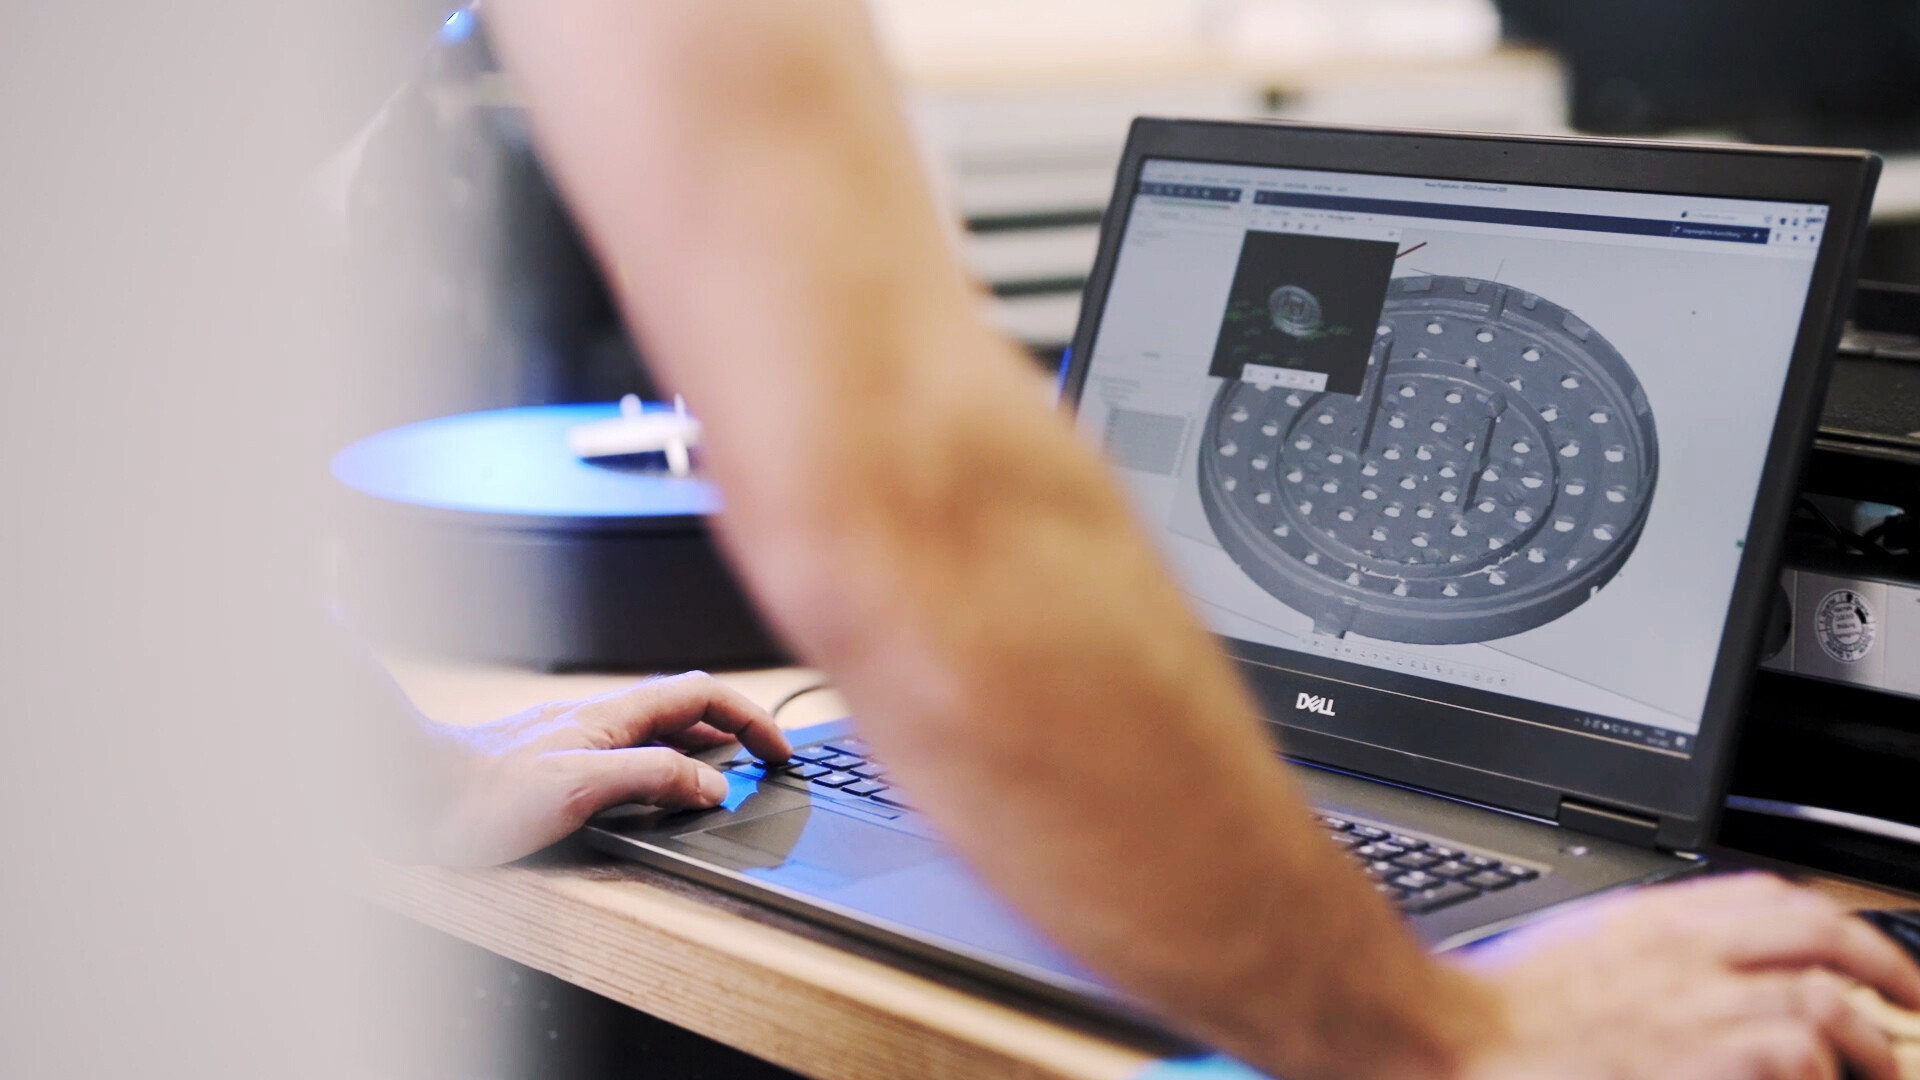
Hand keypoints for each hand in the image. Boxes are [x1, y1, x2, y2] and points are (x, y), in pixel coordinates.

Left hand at [419, 672, 791, 865]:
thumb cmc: (484, 795)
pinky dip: (659, 768)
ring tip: (725, 776)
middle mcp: (598, 722)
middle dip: (733, 729)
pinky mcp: (555, 768)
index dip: (750, 716)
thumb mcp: (583, 786)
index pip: (703, 694)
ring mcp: (576, 741)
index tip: (778, 748)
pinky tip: (652, 794)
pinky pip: (627, 756)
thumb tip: (715, 783)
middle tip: (764, 760)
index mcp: (612, 717)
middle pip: (685, 711)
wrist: (412, 796)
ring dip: (699, 748)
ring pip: (656, 733)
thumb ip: (655, 777)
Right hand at [1455, 874, 1919, 1079]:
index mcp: (1654, 917)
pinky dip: (1819, 1071)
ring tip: (1883, 1068)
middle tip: (1914, 1004)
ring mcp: (1698, 1004)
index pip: (1773, 896)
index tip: (1860, 956)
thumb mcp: (1577, 950)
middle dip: (1886, 967)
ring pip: (1826, 1002)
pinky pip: (1799, 1055)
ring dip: (1869, 1040)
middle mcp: (1686, 950)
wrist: (1454, 1040)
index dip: (1836, 924)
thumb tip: (1685, 965)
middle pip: (1820, 933)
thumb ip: (1639, 947)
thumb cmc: (1499, 1012)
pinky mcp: (1707, 1057)